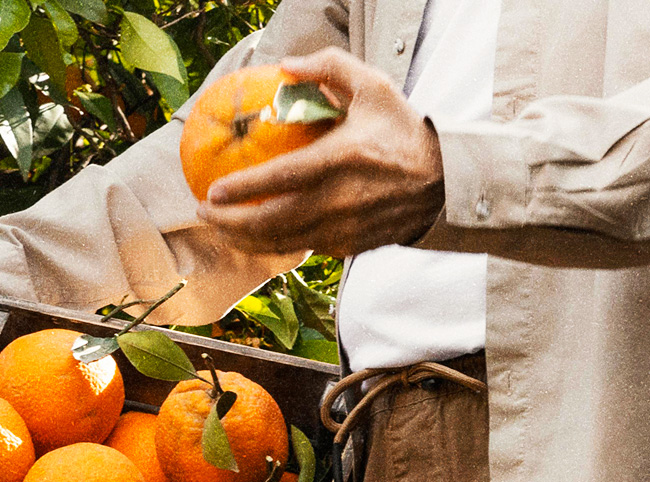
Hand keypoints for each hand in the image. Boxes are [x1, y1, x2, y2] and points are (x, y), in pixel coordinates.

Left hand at [196, 47, 444, 257]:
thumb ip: (329, 69)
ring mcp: (342, 229)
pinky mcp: (347, 247)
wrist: (447, 184)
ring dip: (243, 239)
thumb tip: (285, 65)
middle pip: (270, 223)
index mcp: (341, 160)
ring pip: (280, 243)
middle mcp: (338, 201)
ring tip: (219, 227)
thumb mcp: (374, 88)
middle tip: (203, 212)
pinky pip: (300, 248)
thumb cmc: (404, 132)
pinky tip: (254, 234)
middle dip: (228, 223)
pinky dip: (272, 244)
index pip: (280, 179)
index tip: (211, 191)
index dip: (242, 189)